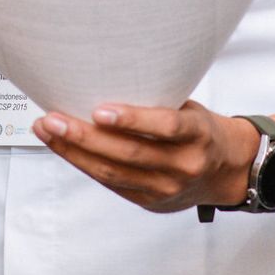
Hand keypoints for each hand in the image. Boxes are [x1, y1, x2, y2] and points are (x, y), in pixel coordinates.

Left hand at [31, 99, 259, 213]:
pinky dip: (83, 164)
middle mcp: (184, 165)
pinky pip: (111, 183)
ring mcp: (166, 188)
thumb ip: (158, 102)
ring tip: (48, 130)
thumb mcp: (191, 109)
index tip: (99, 109)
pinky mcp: (149, 201)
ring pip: (113, 172)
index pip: (166, 127)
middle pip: (128, 154)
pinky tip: (63, 148)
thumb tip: (105, 73)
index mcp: (199, 135)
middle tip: (54, 118)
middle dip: (85, 136)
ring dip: (74, 151)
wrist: (227, 171)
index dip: (133, 119)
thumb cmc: (200, 130)